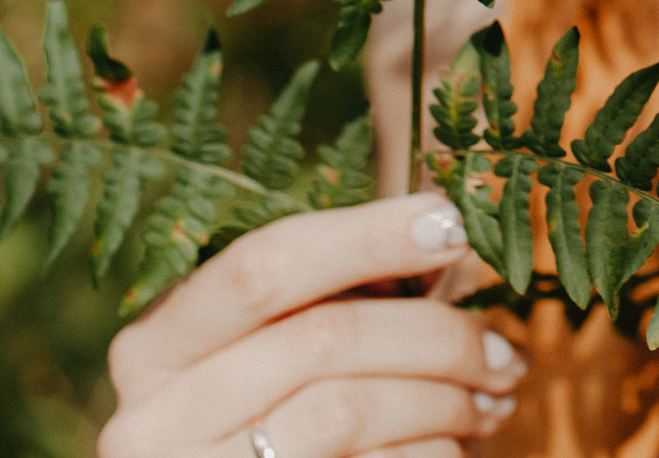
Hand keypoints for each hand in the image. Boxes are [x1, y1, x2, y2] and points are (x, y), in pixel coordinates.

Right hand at [100, 192, 523, 457]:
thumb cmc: (267, 420)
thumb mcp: (268, 353)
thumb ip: (331, 298)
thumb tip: (443, 233)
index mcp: (155, 347)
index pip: (262, 267)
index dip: (365, 237)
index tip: (453, 224)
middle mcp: (157, 417)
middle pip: (323, 339)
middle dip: (434, 335)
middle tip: (503, 350)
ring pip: (349, 411)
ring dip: (445, 400)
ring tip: (493, 397)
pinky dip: (432, 451)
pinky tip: (455, 444)